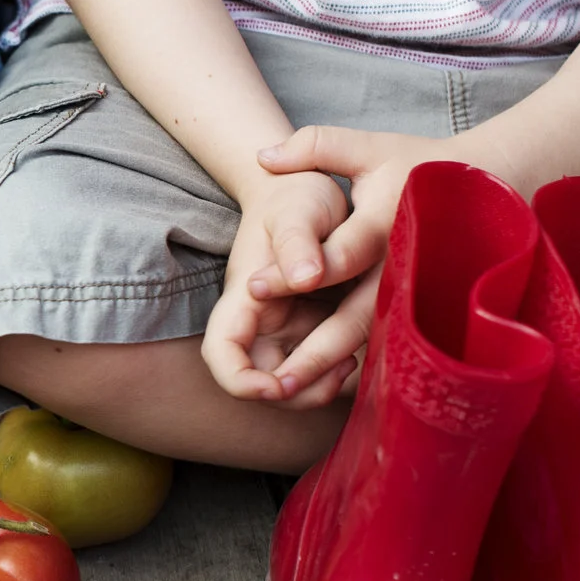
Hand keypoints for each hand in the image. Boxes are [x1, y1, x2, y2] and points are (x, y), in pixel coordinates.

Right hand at [201, 169, 350, 401]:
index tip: (278, 386)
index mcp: (244, 297)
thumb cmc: (295, 195)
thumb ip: (297, 244)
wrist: (304, 186)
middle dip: (292, 394)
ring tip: (351, 363)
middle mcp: (259, 321)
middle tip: (338, 371)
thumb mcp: (297, 211)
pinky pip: (315, 369)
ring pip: (289, 383)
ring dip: (317, 388)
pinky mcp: (311, 329)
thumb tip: (304, 279)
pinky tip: (358, 353)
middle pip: (257, 381)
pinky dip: (333, 374)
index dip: (240, 382)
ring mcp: (285, 328)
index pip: (221, 354)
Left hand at [232, 125, 483, 399]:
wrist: (494, 188)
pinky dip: (353, 367)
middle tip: (267, 372)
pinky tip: (320, 390)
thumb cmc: (422, 166)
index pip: (338, 254)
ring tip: (283, 389)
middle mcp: (403, 266)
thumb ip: (316, 147)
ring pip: (368, 339)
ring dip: (327, 367)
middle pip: (354, 314)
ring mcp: (418, 295)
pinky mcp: (424, 312)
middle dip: (311, 345)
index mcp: (387, 224)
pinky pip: (385, 344)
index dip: (296, 270)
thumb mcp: (370, 148)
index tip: (252, 287)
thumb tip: (262, 156)